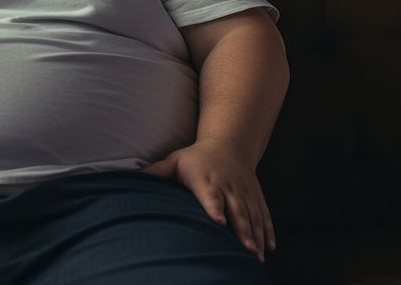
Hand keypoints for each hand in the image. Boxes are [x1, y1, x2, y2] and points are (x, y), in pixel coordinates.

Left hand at [141, 140, 274, 261]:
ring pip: (252, 216)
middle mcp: (228, 187)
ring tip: (256, 256)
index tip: (219, 222)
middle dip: (242, 230)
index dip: (215, 208)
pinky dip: (267, 231)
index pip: (211, 196)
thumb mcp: (175, 160)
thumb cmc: (196, 158)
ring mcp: (244, 193)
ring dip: (255, 236)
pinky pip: (263, 215)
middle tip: (246, 250)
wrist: (230, 145)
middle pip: (236, 210)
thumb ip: (156, 172)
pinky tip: (268, 248)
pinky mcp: (255, 196)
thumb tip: (132, 176)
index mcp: (207, 181)